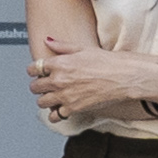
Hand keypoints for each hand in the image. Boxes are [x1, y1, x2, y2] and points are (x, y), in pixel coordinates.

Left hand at [29, 36, 157, 131]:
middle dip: (38, 85)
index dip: (34, 70)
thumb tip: (48, 41)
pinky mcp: (73, 108)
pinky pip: (55, 116)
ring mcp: (65, 96)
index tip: (36, 71)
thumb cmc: (107, 62)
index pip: (33, 68)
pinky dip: (55, 114)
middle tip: (45, 84)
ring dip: (45, 99)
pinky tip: (60, 108)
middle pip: (35, 86)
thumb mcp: (83, 48)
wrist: (124, 77)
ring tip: (52, 96)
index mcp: (59, 64)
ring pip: (41, 102)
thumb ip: (62, 46)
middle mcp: (59, 80)